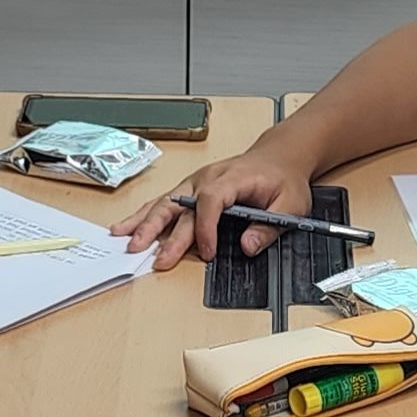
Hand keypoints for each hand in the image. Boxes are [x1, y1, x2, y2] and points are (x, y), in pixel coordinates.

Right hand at [116, 145, 312, 267]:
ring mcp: (195, 182)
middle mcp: (208, 178)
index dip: (206, 228)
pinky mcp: (189, 190)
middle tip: (155, 257)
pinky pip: (163, 202)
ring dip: (145, 222)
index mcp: (233, 178)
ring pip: (165, 202)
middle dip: (165, 232)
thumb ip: (270, 226)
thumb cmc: (282, 179)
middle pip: (180, 204)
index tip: (207, 252)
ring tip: (126, 240)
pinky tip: (125, 226)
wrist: (277, 158)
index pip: (212, 200)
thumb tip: (248, 246)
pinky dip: (143, 215)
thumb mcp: (290, 204)